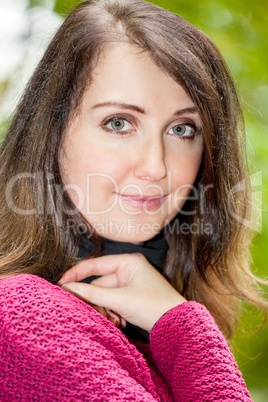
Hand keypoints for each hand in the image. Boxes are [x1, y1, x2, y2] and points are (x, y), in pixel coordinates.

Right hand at [58, 253, 185, 331]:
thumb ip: (92, 294)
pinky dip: (113, 313)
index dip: (76, 274)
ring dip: (106, 310)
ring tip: (115, 321)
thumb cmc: (154, 306)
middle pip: (100, 284)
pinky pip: (114, 303)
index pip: (95, 264)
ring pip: (106, 296)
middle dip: (97, 302)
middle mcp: (129, 270)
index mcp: (128, 262)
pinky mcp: (133, 297)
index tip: (61, 285)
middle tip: (94, 314)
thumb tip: (67, 288)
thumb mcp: (120, 299)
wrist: (178, 325)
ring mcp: (131, 284)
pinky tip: (122, 323)